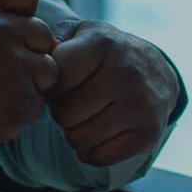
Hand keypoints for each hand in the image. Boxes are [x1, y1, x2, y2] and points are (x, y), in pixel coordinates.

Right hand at [0, 0, 60, 174]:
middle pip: (42, 33)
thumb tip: (16, 19)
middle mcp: (2, 30)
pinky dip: (21, 112)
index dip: (25, 11)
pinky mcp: (22, 101)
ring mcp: (15, 66)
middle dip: (30, 52)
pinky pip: (38, 104)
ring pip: (48, 70)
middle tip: (3, 71)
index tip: (15, 27)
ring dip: (30, 83)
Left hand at [43, 23, 179, 168]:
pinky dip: (90, 151)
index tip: (58, 82)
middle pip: (64, 113)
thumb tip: (35, 60)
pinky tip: (97, 133)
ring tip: (84, 116)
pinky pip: (99, 158)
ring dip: (73, 132)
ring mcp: (139, 106)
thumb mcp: (81, 34)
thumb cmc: (106, 54)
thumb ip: (51, 41)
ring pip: (78, 138)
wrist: (156, 72)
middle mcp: (125, 73)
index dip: (49, 84)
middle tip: (72, 102)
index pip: (56, 75)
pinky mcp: (148, 135)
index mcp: (103, 43)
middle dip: (60, 110)